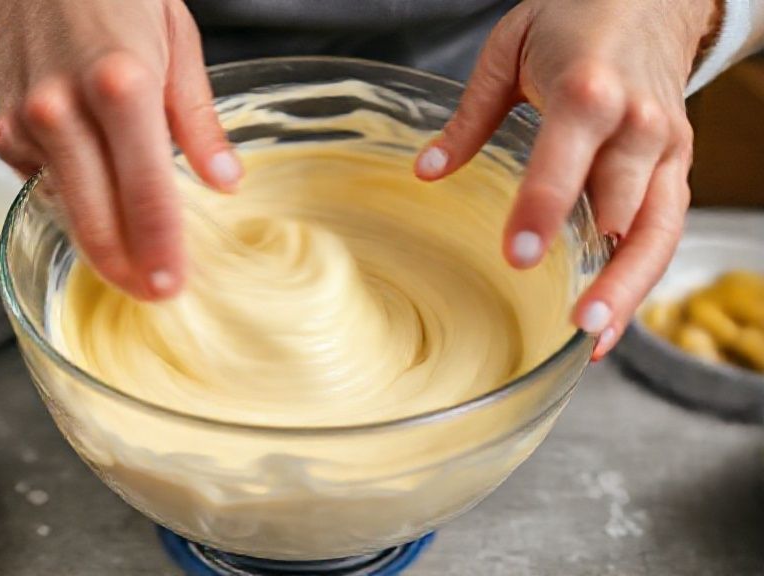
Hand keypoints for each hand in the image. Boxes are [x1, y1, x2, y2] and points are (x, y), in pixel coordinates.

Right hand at [0, 0, 242, 299]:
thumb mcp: (177, 40)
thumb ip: (199, 120)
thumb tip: (225, 181)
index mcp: (121, 85)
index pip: (147, 193)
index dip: (161, 249)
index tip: (174, 286)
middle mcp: (63, 109)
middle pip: (96, 219)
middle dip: (127, 269)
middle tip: (154, 294)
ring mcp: (25, 122)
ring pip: (65, 210)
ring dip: (98, 245)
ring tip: (132, 265)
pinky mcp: (1, 129)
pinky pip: (40, 184)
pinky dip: (68, 199)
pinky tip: (92, 194)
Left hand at [415, 0, 718, 358]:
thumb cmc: (576, 18)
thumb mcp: (509, 51)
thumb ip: (468, 119)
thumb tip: (426, 172)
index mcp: (587, 93)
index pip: (566, 161)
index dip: (543, 211)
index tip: (519, 257)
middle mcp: (637, 125)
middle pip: (623, 210)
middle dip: (601, 270)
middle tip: (572, 326)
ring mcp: (666, 148)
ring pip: (656, 232)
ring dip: (631, 290)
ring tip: (595, 343)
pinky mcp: (677, 164)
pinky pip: (666, 228)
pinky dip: (643, 276)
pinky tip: (613, 316)